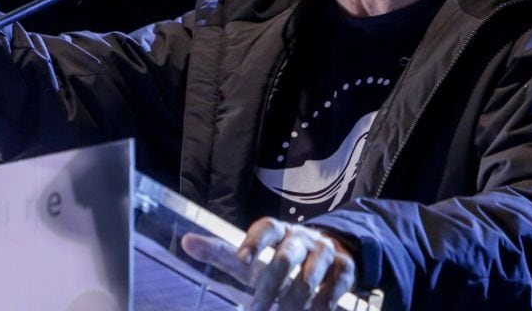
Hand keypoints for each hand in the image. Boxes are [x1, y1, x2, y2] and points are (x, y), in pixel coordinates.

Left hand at [181, 217, 356, 310]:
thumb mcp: (252, 256)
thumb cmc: (279, 257)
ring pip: (310, 274)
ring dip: (296, 299)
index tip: (241, 259)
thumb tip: (185, 241)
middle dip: (272, 285)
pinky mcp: (345, 268)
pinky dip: (324, 303)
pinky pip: (336, 286)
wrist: (331, 254)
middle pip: (286, 256)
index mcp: (278, 231)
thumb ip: (220, 252)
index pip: (266, 228)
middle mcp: (301, 237)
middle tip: (257, 308)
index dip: (254, 241)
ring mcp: (325, 251)